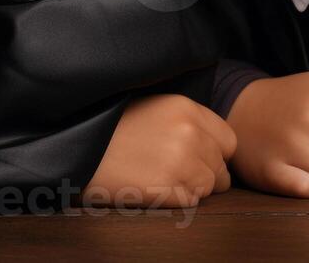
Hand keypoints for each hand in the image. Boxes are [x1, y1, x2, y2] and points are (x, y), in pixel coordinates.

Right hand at [84, 94, 236, 207]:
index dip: (216, 153)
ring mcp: (180, 162)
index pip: (229, 140)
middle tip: (178, 172)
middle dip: (205, 173)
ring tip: (163, 178)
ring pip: (208, 186)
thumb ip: (188, 121)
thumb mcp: (156, 107)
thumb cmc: (113, 125)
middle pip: (221, 166)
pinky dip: (177, 200)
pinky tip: (155, 187)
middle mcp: (190, 134)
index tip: (202, 158)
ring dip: (191, 188)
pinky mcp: (166, 188)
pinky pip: (191, 201)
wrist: (79, 144)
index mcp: (188, 109)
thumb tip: (213, 143)